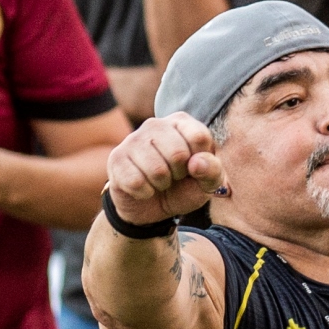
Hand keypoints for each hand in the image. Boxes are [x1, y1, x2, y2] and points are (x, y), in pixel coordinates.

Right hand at [105, 112, 222, 224]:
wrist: (152, 206)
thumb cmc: (184, 187)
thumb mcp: (207, 183)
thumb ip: (212, 171)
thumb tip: (196, 163)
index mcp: (182, 122)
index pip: (199, 137)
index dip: (201, 162)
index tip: (194, 167)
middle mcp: (156, 124)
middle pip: (178, 153)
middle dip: (180, 174)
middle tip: (175, 176)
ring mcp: (133, 139)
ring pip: (157, 169)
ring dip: (162, 184)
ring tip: (160, 181)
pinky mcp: (116, 158)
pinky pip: (136, 182)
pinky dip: (145, 192)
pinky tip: (144, 188)